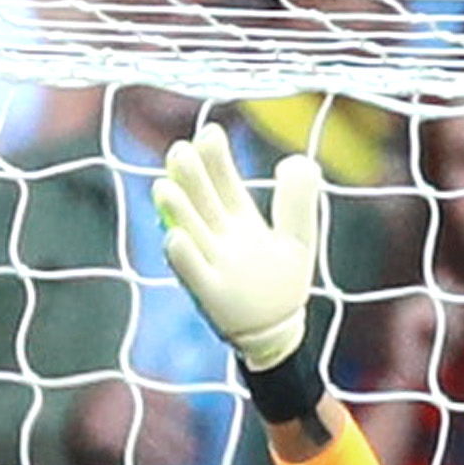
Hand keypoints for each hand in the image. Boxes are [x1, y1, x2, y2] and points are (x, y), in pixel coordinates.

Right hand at [152, 123, 324, 375]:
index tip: (210, 133)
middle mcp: (219, 238)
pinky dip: (184, 259)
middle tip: (181, 151)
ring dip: (177, 212)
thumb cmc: (283, 282)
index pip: (223, 182)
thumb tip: (297, 159)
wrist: (278, 331)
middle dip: (191, 178)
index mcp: (238, 220)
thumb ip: (297, 199)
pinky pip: (194, 276)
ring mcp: (212, 265)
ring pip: (191, 234)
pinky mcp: (211, 296)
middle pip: (202, 202)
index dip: (215, 159)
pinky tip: (175, 239)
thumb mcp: (298, 236)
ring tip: (165, 187)